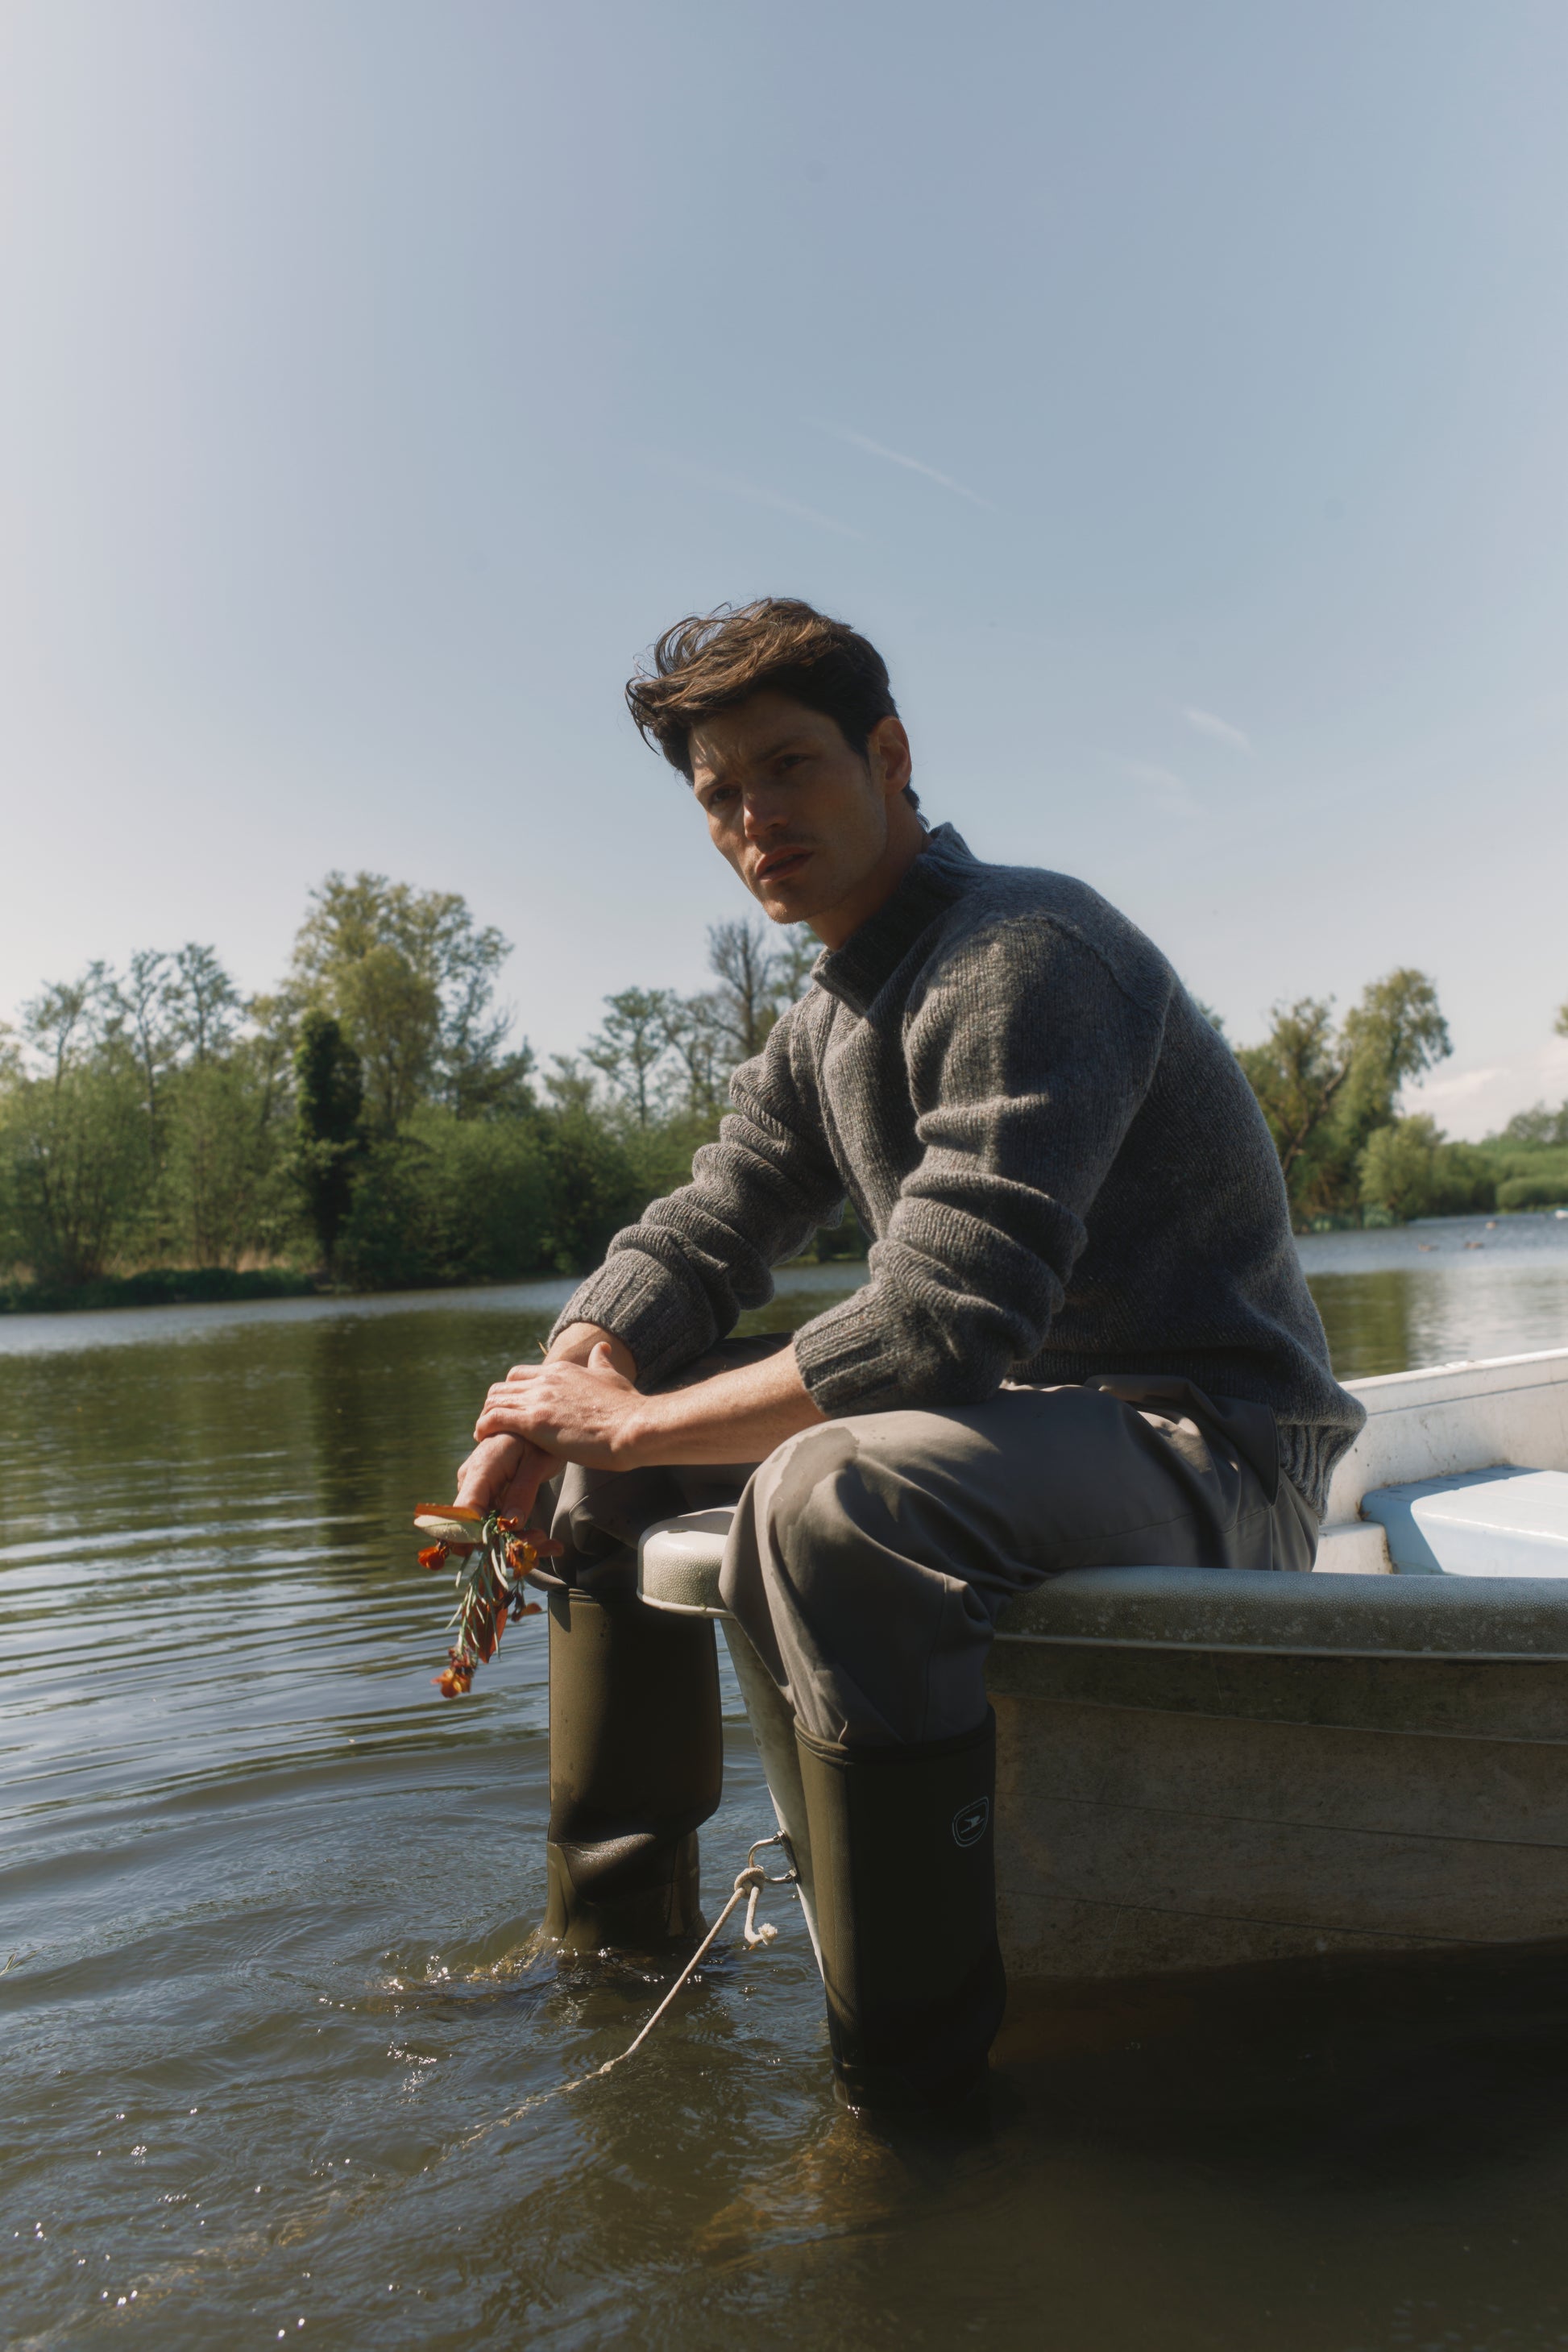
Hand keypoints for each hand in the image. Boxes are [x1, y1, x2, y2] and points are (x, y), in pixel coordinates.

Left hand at [453, 1322, 637, 1519]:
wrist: (633, 1426)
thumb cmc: (627, 1407)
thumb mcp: (612, 1377)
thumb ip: (601, 1363)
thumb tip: (601, 1347)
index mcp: (562, 1370)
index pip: (522, 1374)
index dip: (514, 1391)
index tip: (513, 1408)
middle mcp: (546, 1380)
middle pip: (504, 1386)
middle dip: (496, 1404)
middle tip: (496, 1424)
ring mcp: (538, 1399)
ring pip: (494, 1400)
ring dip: (486, 1416)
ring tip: (484, 1433)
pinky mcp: (533, 1422)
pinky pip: (494, 1418)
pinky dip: (483, 1426)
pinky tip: (481, 1437)